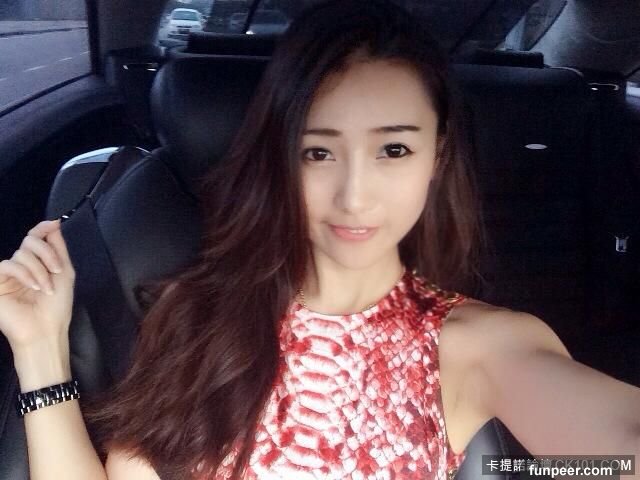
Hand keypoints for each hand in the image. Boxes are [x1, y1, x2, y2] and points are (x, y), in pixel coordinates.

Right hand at [0, 219, 74, 351]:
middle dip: (47, 254)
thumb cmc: (56, 307)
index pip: (35, 238)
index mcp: (37, 264)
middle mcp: (22, 266)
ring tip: (46, 289)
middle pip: (30, 242)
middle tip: (57, 271)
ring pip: (21, 253)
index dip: (42, 228)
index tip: (53, 224)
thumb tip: (54, 222)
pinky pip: (7, 265)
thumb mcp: (64, 273)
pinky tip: (34, 287)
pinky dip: (25, 274)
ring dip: (39, 270)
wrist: (45, 330)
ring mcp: (8, 275)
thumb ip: (58, 248)